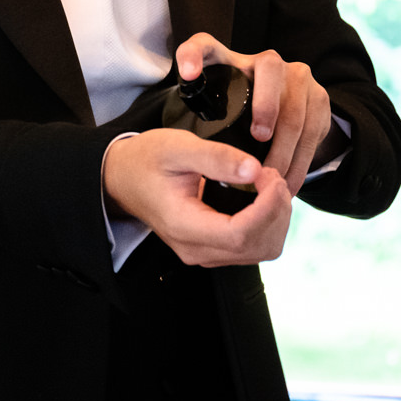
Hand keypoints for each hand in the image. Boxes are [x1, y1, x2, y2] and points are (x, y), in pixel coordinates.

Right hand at [103, 129, 291, 265]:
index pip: (240, 234)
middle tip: (270, 174)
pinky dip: (268, 223)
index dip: (267, 206)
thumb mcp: (176, 147)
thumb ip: (215, 157)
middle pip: (258, 246)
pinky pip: (254, 246)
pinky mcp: (213, 248)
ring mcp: (205, 253)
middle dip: (276, 210)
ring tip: (268, 184)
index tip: (269, 175)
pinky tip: (263, 197)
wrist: (124, 177)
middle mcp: (196, 249)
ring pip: (261, 250)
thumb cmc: (145, 161)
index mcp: (184, 226)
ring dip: (276, 218)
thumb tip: (253, 169)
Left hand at [176, 33, 334, 196]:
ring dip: (284, 147)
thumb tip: (187, 126)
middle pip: (269, 71)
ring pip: (295, 110)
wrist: (281, 110)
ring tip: (270, 176)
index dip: (193, 55)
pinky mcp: (318, 99)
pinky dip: (300, 162)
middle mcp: (267, 61)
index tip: (188, 75)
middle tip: (258, 137)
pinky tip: (288, 183)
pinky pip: (313, 131)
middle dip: (266, 106)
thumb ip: (196, 107)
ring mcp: (297, 77)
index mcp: (227, 59)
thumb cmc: (234, 110)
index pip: (204, 46)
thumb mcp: (212, 105)